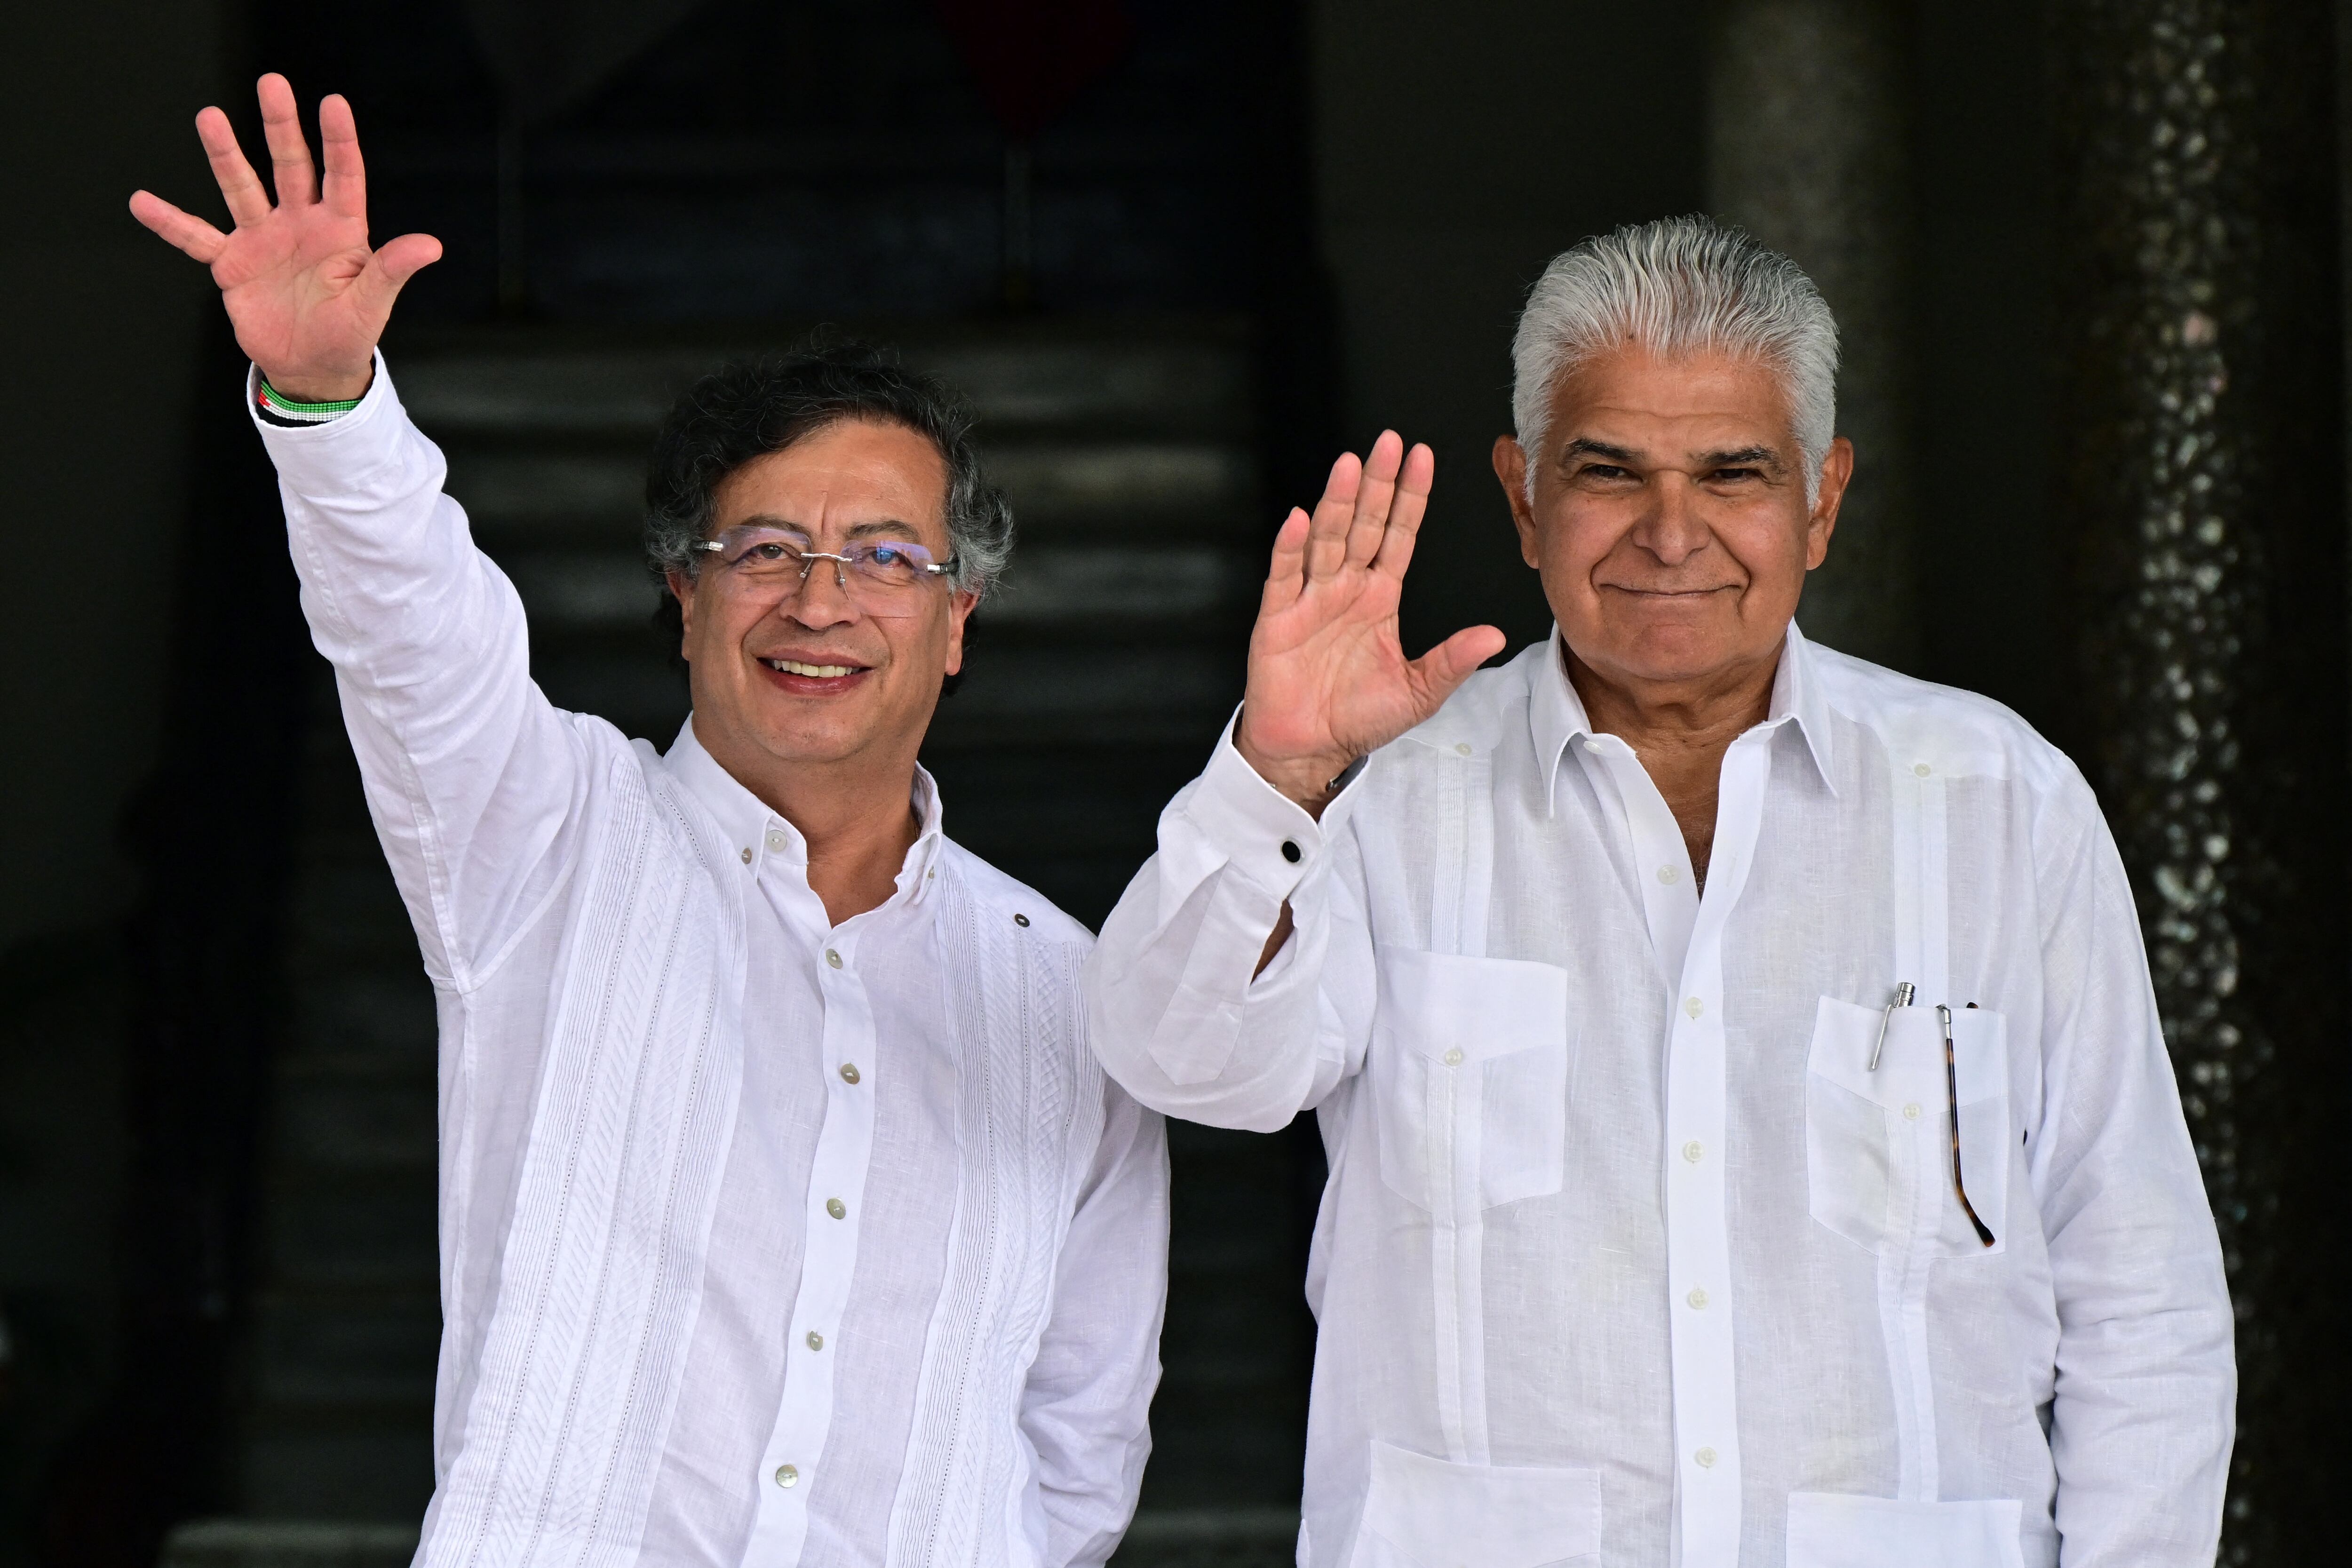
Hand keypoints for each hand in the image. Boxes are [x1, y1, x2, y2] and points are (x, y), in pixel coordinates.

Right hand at [128, 73, 439, 402]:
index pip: (342, 177)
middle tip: (272, 84)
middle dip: (281, 126)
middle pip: (290, 166)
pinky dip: (170, 223)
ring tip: (210, 117)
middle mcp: (299, 225)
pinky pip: (196, 238)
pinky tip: (143, 202)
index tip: (334, 104)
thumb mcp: (372, 306)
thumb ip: (392, 271)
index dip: (339, 141)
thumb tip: (430, 245)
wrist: (311, 368)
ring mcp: (263, 239)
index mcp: (340, 232)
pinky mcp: (232, 263)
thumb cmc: (348, 336)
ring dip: (225, 154)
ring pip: (242, 187)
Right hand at [1236, 431, 1505, 810]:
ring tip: (1350, 465)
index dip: (1410, 498)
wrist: (1310, 749)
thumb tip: (1495, 637)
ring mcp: (1310, 599)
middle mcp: (1346, 589)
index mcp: (1380, 598)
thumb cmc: (1359, 718)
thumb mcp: (1419, 691)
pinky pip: (1285, 576)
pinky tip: (1300, 519)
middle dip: (1377, 484)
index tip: (1422, 458)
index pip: (1398, 536)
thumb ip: (1452, 660)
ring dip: (1338, 502)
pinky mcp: (1278, 618)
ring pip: (1327, 539)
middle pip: (1364, 525)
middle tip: (1388, 443)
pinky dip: (1291, 548)